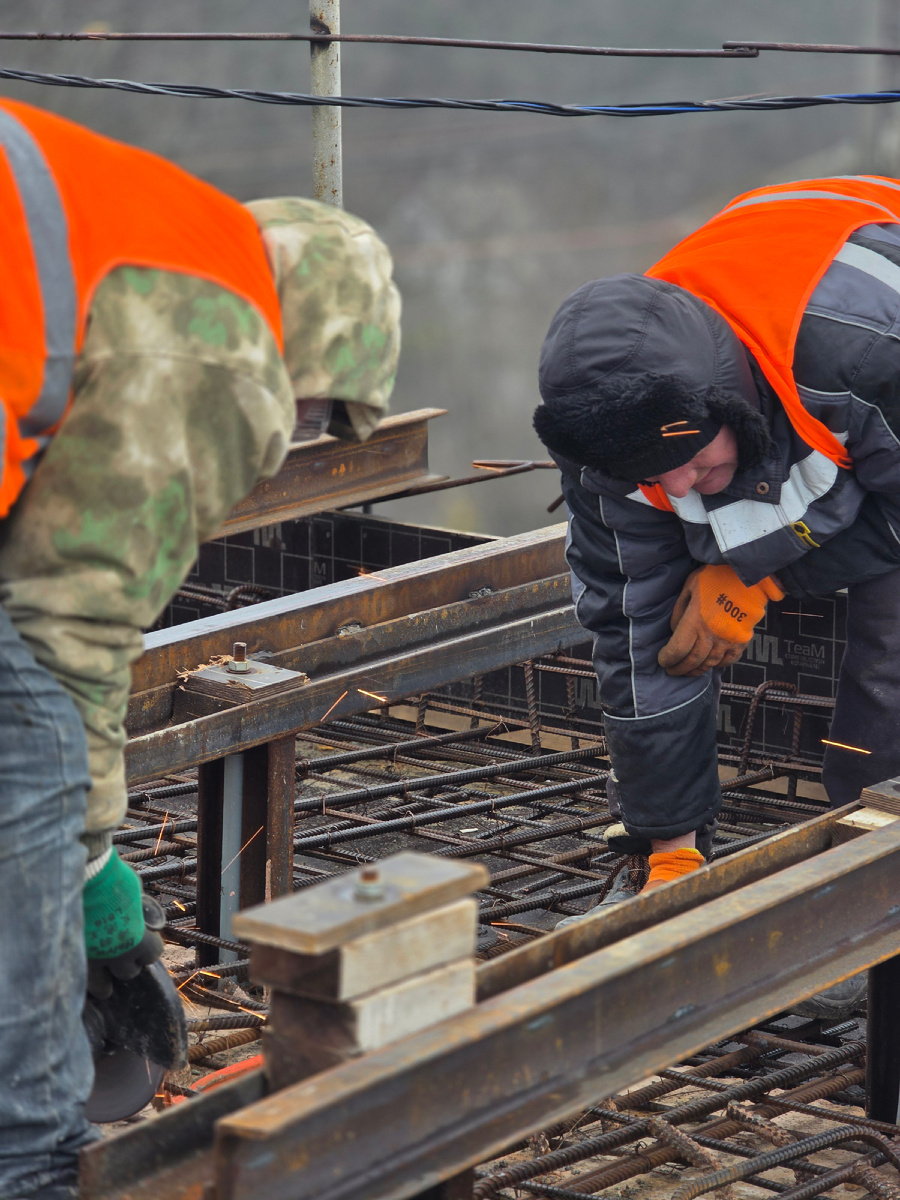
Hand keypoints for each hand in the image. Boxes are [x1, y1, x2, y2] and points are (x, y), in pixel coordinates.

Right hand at [84, 849, 166, 998]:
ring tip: (103, 971)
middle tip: (122, 953)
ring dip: (106, 980)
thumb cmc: (111, 878)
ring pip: (103, 988)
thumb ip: (138, 907)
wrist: (78, 876)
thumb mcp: (134, 890)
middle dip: (128, 963)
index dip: (150, 947)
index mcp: (137, 938)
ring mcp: (91, 961)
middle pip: (129, 973)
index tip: (145, 940)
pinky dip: (84, 978)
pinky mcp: (69, 959)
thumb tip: (140, 911)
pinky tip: (83, 972)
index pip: (153, 954)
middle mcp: (116, 955)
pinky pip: (80, 981)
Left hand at [658, 564, 782, 677]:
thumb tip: (675, 631)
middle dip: (679, 669)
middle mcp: (711, 636)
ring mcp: (728, 641)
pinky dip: (717, 665)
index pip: (677, 650)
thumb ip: (679, 611)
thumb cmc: (715, 578)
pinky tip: (709, 664)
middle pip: (692, 661)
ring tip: (687, 671)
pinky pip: (728, 660)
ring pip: (709, 663)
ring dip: (696, 670)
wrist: (747, 576)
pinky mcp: (742, 641)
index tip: (662, 660)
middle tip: (671, 671)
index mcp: (695, 622)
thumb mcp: (689, 588)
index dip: (668, 659)